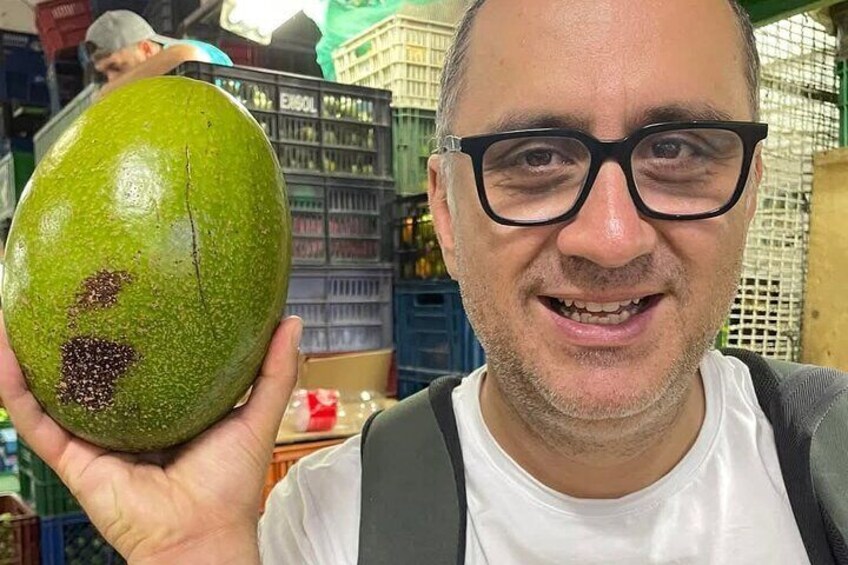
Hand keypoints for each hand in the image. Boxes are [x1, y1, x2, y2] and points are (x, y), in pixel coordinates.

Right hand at [0, 313, 302, 563]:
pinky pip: (36, 420)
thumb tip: (289, 321)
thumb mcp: (257, 416)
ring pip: (55, 390)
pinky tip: (4, 352)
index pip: (146, 360)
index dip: (134, 327)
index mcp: (167, 408)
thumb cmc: (230, 486)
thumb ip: (274, 371)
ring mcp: (97, 438)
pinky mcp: (74, 459)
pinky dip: (15, 388)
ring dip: (31, 355)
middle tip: (66, 291)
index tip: (127, 287)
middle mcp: (128, 420)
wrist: (201, 536)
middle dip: (76, 335)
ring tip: (15, 313)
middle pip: (95, 372)